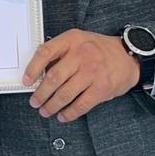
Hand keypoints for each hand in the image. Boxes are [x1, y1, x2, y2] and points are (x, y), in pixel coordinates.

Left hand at [21, 29, 140, 122]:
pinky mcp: (102, 88)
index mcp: (72, 39)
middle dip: (40, 93)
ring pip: (65, 93)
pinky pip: (80, 105)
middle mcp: (82, 54)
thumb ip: (61, 52)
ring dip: (52, 105)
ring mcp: (92, 72)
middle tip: (34, 102)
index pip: (45, 52)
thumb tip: (39, 73)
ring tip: (45, 111)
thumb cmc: (99, 50)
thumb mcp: (79, 41)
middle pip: (54, 77)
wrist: (128, 57)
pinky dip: (69, 113)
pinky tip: (62, 116)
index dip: (33, 68)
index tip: (26, 81)